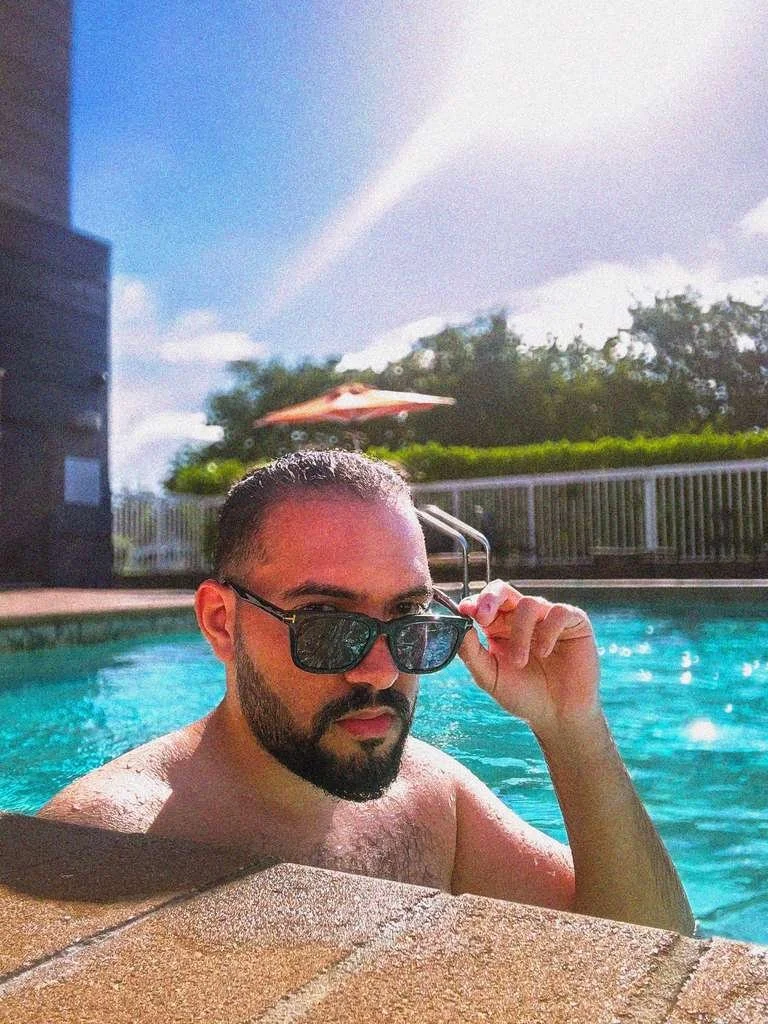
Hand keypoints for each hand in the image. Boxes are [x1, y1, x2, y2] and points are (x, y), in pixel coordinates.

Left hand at [457, 581, 599, 732]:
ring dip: (520, 633)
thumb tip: (459, 627)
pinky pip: (559, 611)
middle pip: (503, 590)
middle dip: (490, 599)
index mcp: (498, 627)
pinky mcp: (574, 622)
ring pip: (529, 604)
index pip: (483, 603)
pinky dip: (548, 630)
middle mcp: (521, 618)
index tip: (465, 612)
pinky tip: (544, 652)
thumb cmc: (523, 696)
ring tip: (520, 662)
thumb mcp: (490, 677)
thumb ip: (472, 653)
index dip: (474, 603)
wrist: (557, 716)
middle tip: (483, 618)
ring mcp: (547, 618)